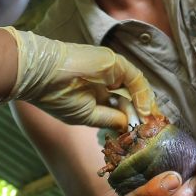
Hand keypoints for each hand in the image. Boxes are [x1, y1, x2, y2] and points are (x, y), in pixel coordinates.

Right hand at [1, 27, 155, 130]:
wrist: (41, 75)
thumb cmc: (56, 96)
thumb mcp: (86, 116)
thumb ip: (109, 119)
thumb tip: (128, 125)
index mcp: (96, 92)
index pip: (121, 104)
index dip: (134, 117)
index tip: (144, 132)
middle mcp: (106, 80)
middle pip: (132, 96)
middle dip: (144, 113)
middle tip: (154, 130)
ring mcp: (111, 69)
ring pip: (136, 88)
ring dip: (146, 107)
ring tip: (152, 125)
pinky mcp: (114, 62)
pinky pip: (135, 79)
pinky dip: (143, 95)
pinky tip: (145, 112)